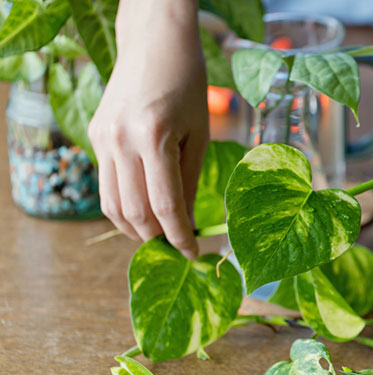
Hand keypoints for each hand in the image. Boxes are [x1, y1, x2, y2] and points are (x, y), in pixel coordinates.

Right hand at [89, 0, 207, 258]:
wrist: (153, 43)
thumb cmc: (187, 85)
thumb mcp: (199, 134)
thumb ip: (191, 180)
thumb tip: (190, 223)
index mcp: (153, 137)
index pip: (165, 205)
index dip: (180, 236)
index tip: (193, 254)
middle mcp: (120, 140)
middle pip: (134, 212)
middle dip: (157, 237)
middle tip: (178, 248)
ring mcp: (101, 139)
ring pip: (113, 205)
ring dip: (136, 228)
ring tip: (161, 235)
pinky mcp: (94, 137)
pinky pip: (107, 184)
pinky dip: (125, 205)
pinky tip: (146, 211)